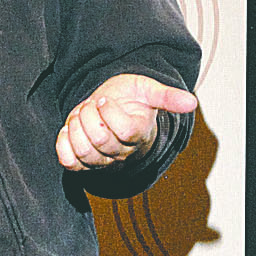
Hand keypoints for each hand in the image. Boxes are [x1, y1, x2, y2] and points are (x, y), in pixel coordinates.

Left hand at [56, 74, 197, 171]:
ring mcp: (101, 161)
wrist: (111, 108)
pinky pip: (68, 162)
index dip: (109, 111)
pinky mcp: (82, 164)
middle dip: (88, 115)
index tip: (105, 99)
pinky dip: (63, 143)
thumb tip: (192, 102)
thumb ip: (167, 97)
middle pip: (99, 140)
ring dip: (74, 126)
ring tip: (81, 115)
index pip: (123, 130)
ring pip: (82, 151)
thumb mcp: (149, 91)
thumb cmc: (130, 99)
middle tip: (91, 104)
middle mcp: (121, 154)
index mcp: (138, 135)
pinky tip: (69, 128)